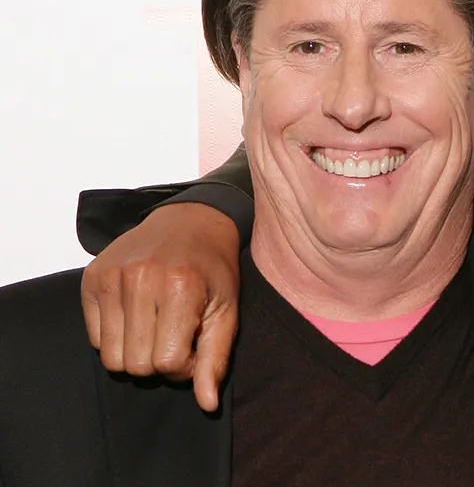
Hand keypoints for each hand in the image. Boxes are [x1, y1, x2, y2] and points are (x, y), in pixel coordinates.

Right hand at [80, 202, 240, 411]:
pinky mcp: (91, 278)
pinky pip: (95, 339)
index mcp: (181, 288)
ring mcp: (112, 277)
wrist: (190, 221)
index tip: (194, 348)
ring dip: (136, 354)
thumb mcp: (227, 312)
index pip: (168, 363)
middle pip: (137, 366)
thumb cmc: (213, 271)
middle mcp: (142, 280)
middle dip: (159, 363)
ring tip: (157, 329)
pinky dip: (116, 338)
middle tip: (176, 337)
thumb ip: (215, 360)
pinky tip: (137, 316)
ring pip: (111, 358)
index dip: (183, 367)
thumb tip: (207, 405)